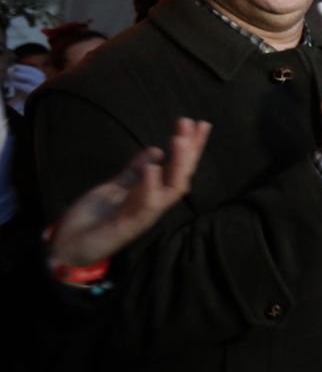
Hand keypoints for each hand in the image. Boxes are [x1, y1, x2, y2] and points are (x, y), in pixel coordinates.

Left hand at [49, 118, 211, 266]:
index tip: (199, 124)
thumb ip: (134, 172)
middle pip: (181, 176)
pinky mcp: (129, 224)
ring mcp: (144, 215)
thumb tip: (156, 151)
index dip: (191, 147)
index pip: (177, 167)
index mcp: (152, 194)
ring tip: (179, 140)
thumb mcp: (114, 188)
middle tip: (192, 125)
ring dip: (177, 164)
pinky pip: (145, 205)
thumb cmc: (93, 219)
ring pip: (171, 189)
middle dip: (190, 151)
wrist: (70, 247)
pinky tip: (153, 167)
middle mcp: (154, 204)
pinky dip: (150, 186)